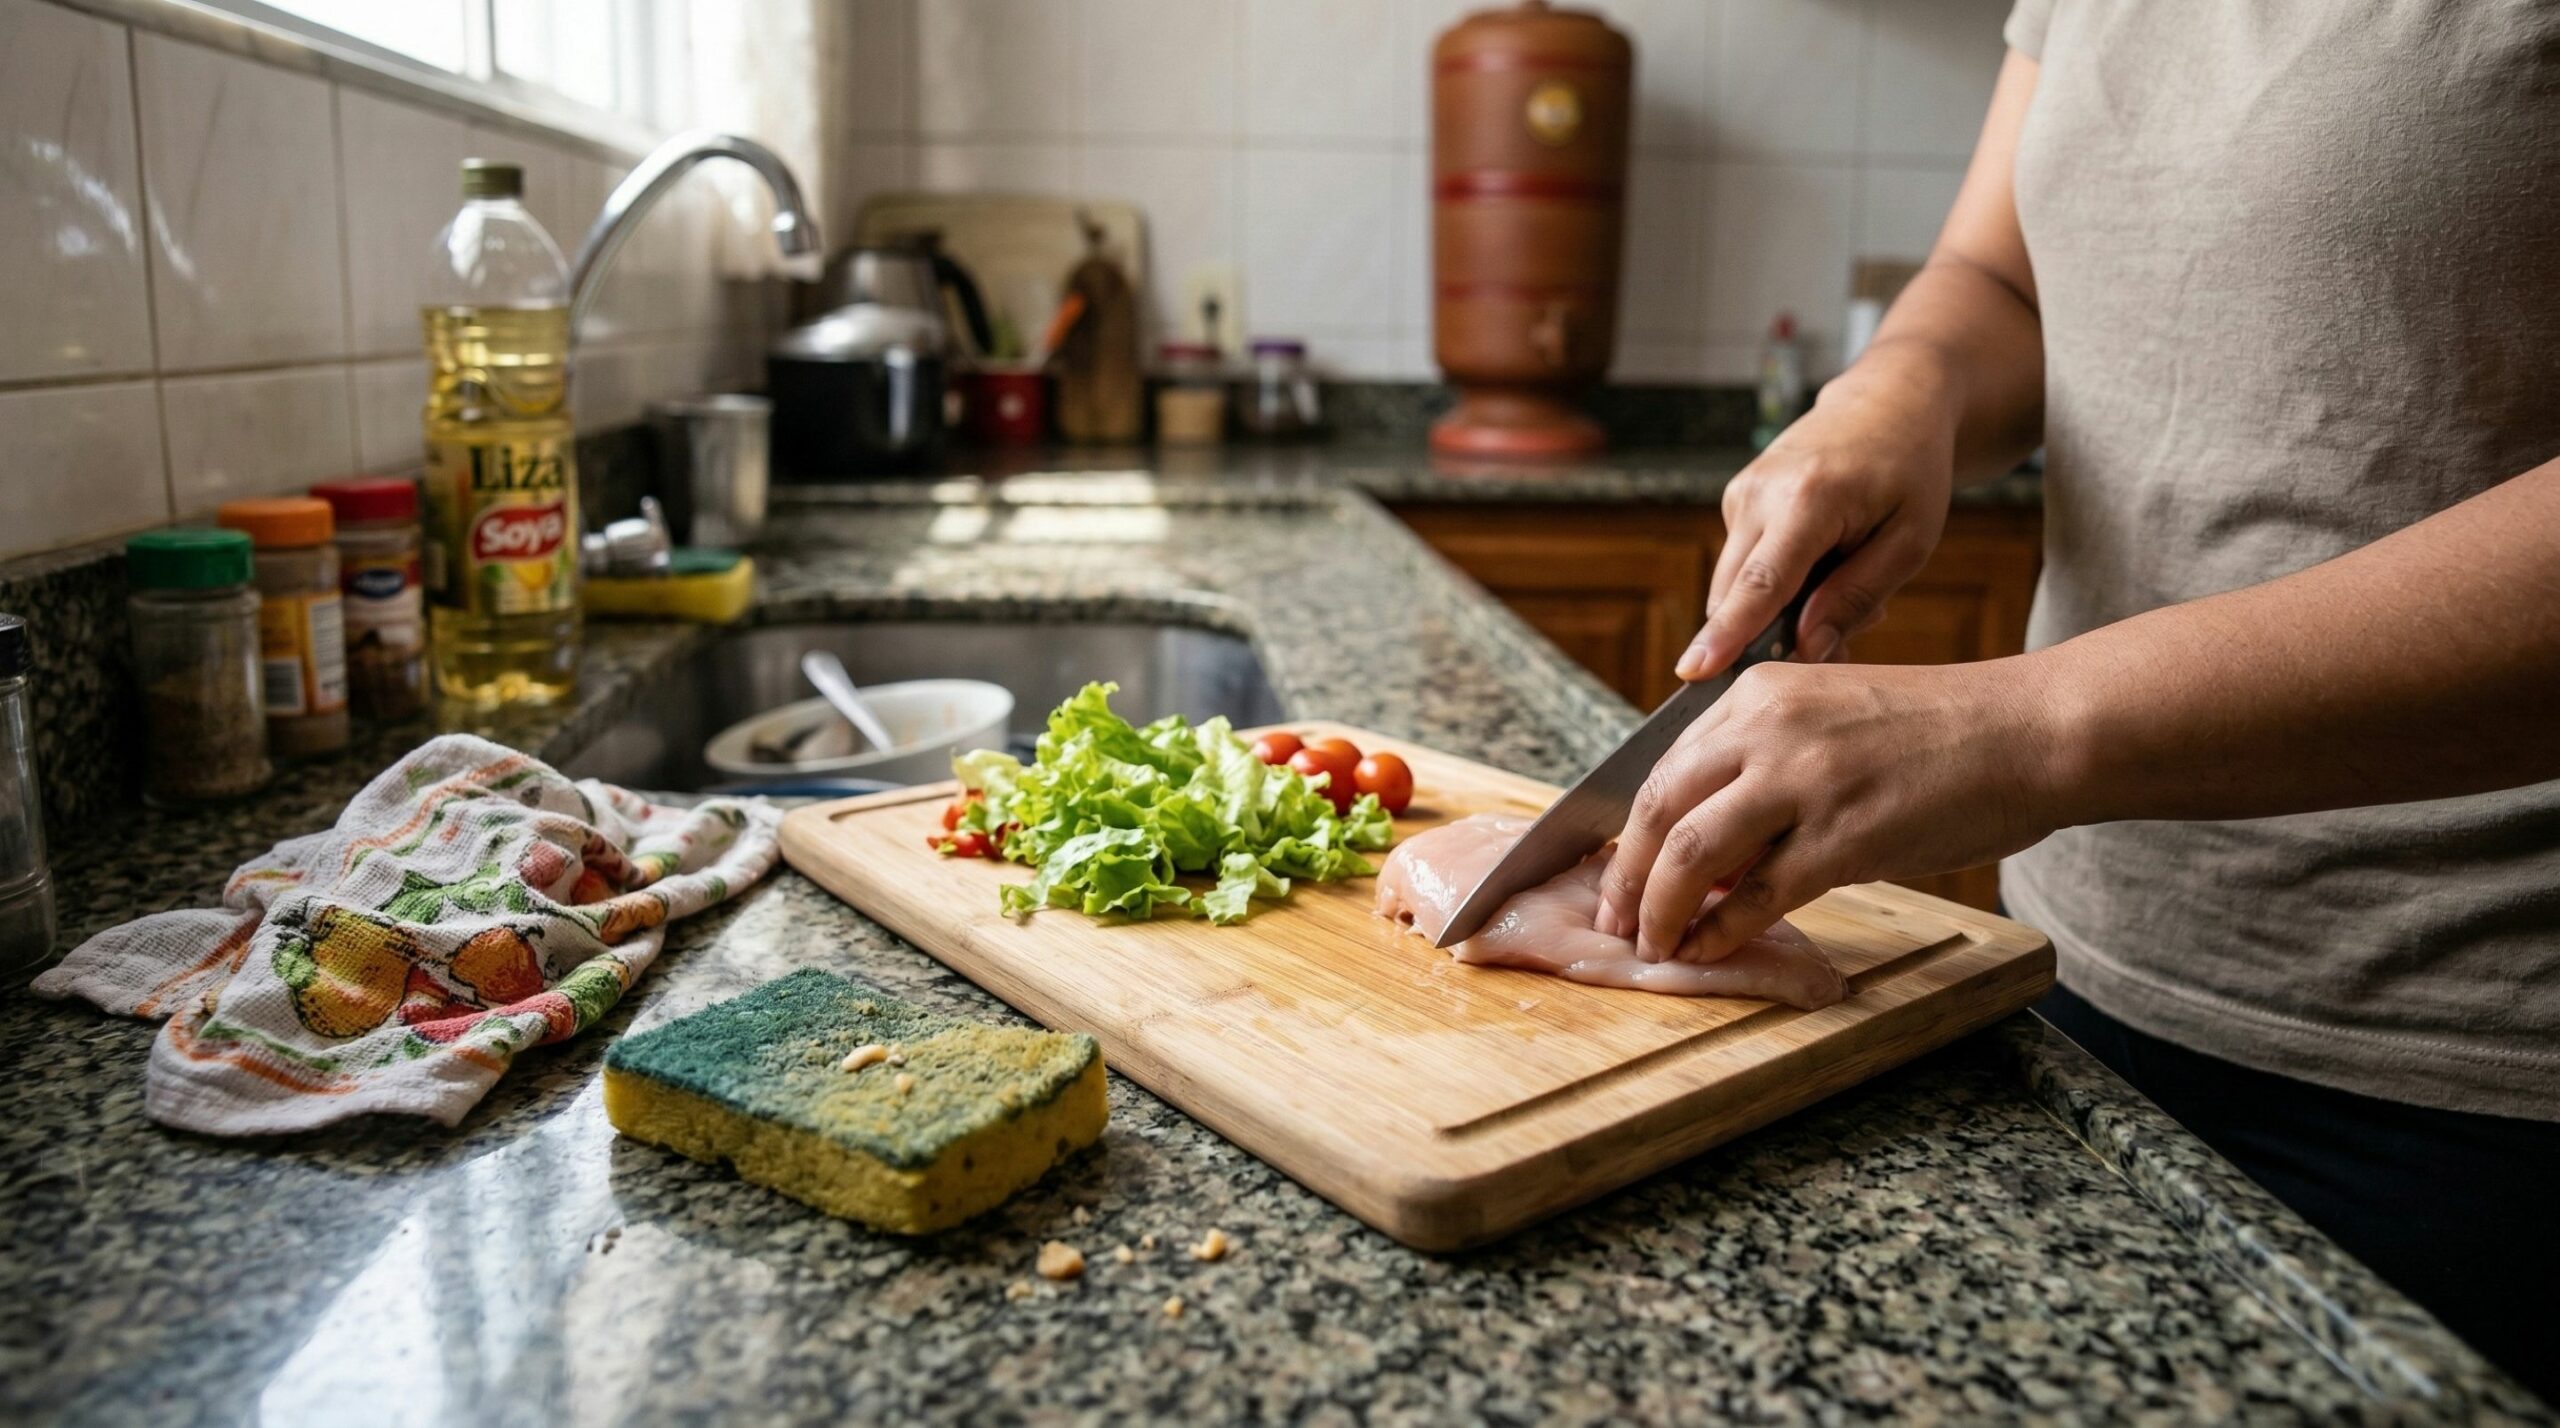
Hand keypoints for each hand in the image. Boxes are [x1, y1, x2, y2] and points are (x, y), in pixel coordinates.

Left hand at [1593, 657, 2063, 962]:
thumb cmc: (1941, 734)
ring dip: (1662, 910)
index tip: (1616, 872)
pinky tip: (1709, 949)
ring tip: (1655, 944)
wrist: (2030, 731)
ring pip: (1691, 854)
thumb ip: (1764, 769)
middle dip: (1626, 876)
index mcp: (1760, 694)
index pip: (1664, 767)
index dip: (1630, 832)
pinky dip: (1722, 930)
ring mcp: (1804, 781)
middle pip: (1658, 809)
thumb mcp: (1832, 721)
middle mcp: (1769, 728)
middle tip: (1616, 920)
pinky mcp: (1844, 835)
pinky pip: (1758, 895)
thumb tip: (1708, 850)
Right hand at [1678, 364, 1959, 678]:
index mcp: (1810, 499)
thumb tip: (1807, 650)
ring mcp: (1740, 493)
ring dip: (1781, 608)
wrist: (1889, 400)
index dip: (1728, 633)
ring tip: (1844, 579)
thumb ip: (1856, 596)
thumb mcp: (1910, 541)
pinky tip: (1823, 559)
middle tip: (1847, 630)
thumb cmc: (1910, 470)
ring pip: (1737, 586)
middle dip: (1773, 634)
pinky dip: (1778, 581)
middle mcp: (1760, 493)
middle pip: (1736, 594)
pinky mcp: (1735, 499)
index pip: (1761, 583)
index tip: (1693, 671)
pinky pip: (1744, 566)